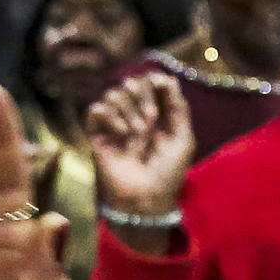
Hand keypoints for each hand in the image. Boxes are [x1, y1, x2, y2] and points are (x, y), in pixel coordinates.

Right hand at [84, 72, 193, 222]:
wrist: (146, 200)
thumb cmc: (168, 175)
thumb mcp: (183, 139)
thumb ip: (179, 108)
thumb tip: (169, 79)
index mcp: (155, 116)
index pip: (149, 84)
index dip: (154, 80)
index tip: (161, 85)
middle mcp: (133, 117)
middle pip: (130, 83)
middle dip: (142, 95)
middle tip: (151, 119)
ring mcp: (114, 125)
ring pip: (113, 94)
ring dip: (128, 109)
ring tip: (137, 133)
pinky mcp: (97, 136)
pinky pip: (96, 109)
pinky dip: (110, 116)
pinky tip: (121, 134)